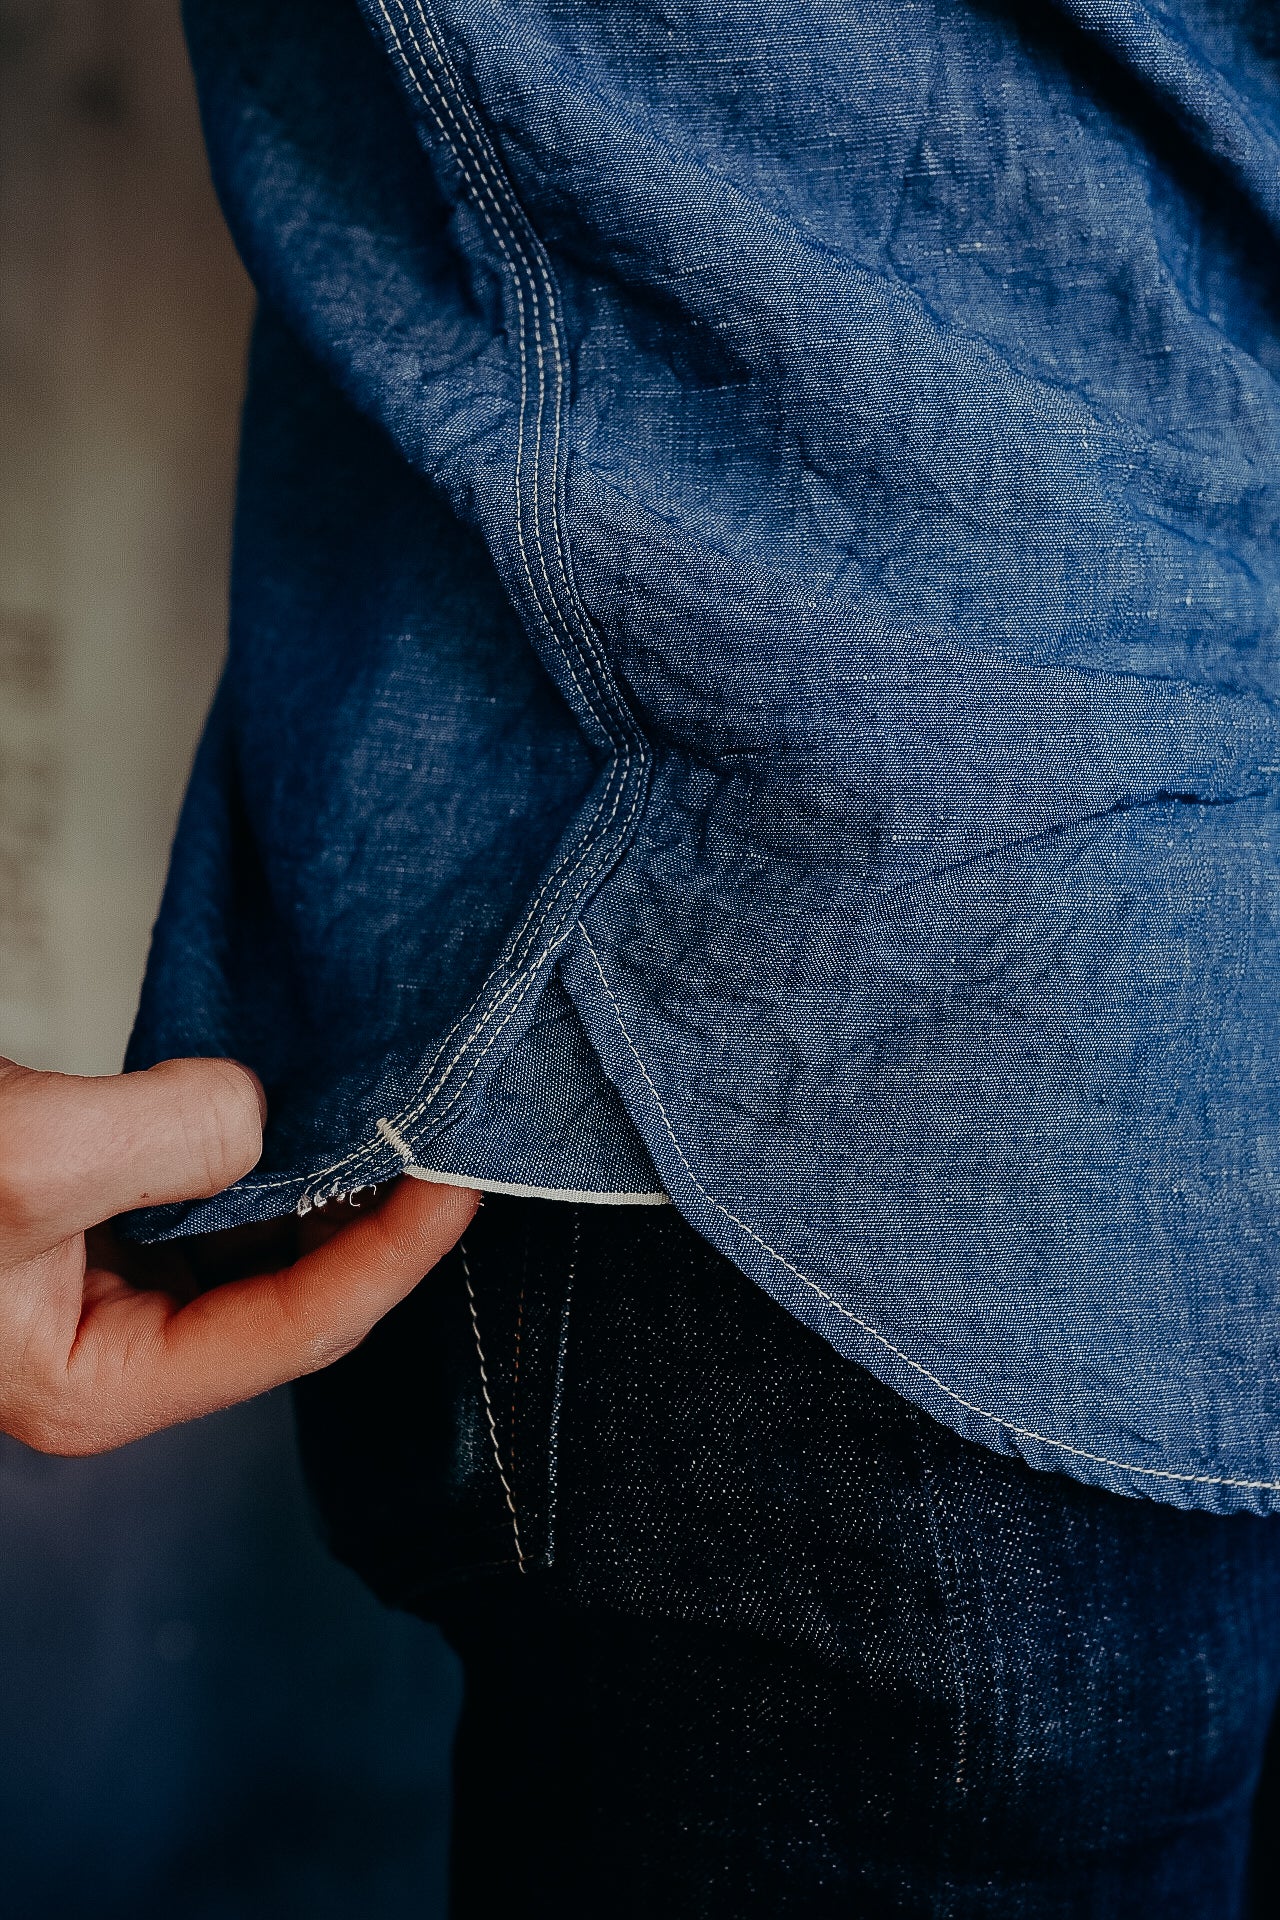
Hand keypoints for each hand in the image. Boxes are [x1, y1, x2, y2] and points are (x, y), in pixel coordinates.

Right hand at [0, 1056, 476, 1454]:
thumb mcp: (30, 1159)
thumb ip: (164, 1142)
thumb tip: (260, 1114)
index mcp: (105, 1385)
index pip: (301, 1327)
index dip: (394, 1252)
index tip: (458, 1181)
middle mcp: (122, 1350)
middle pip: (298, 1289)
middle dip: (375, 1213)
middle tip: (448, 1131)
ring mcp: (118, 1288)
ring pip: (265, 1237)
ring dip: (329, 1174)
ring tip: (400, 1105)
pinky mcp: (111, 1223)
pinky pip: (220, 1193)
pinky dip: (271, 1147)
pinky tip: (312, 1096)